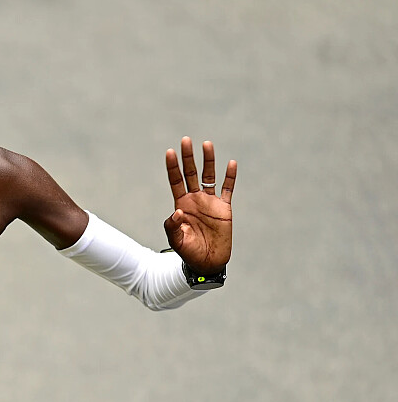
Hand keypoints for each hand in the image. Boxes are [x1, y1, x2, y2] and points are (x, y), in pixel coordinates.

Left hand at [164, 137, 236, 274]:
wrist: (207, 262)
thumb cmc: (188, 251)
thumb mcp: (176, 240)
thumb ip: (172, 226)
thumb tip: (178, 212)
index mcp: (181, 204)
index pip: (176, 180)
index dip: (173, 167)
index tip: (170, 152)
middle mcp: (195, 199)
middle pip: (191, 173)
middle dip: (188, 157)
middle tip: (186, 140)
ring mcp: (210, 202)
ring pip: (209, 176)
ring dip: (208, 161)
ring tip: (206, 144)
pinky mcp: (224, 208)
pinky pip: (228, 189)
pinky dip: (230, 177)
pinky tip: (231, 163)